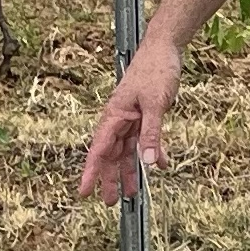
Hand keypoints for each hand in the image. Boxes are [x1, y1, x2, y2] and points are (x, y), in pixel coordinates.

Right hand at [77, 49, 181, 198]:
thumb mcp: (156, 104)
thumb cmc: (155, 69)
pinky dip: (151, 152)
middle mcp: (119, 119)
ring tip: (132, 192)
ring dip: (130, 170)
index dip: (91, 172)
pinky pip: (143, 140)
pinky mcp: (145, 115)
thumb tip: (149, 162)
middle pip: (111, 154)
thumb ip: (153, 134)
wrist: (165, 48)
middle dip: (111, 178)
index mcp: (114, 115)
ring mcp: (132, 118)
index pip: (99, 150)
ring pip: (127, 150)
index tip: (84, 191)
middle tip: (111, 201)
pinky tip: (159, 165)